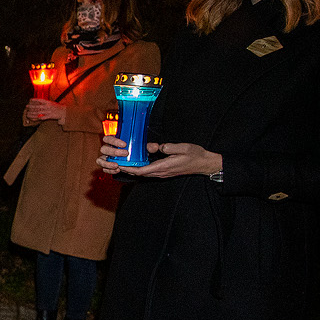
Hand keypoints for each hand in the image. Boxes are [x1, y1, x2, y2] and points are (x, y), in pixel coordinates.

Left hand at [24, 98, 66, 123]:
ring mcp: (48, 111)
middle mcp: (48, 106)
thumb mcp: (52, 103)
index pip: (40, 100)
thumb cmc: (57, 107)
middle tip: (27, 106)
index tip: (30, 100)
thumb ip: (46, 103)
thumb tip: (39, 103)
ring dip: (32, 113)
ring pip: (38, 112)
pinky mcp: (49, 116)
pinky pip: (41, 118)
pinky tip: (32, 118)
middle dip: (31, 106)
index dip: (35, 100)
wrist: (64, 112)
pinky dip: (36, 118)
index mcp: (48, 102)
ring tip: (28, 114)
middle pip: (38, 106)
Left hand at [98, 140, 222, 177]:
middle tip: (115, 163)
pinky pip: (149, 171)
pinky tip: (135, 162)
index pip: (142, 170)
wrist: (204, 164)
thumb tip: (152, 146)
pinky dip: (140, 167)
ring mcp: (162, 173)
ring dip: (132, 169)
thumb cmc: (194, 155)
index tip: (119, 165)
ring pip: (143, 173)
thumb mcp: (181, 147)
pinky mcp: (164, 171)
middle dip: (127, 169)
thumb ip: (166, 147)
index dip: (129, 169)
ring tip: (121, 163)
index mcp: (163, 167)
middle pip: (140, 173)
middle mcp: (161, 172)